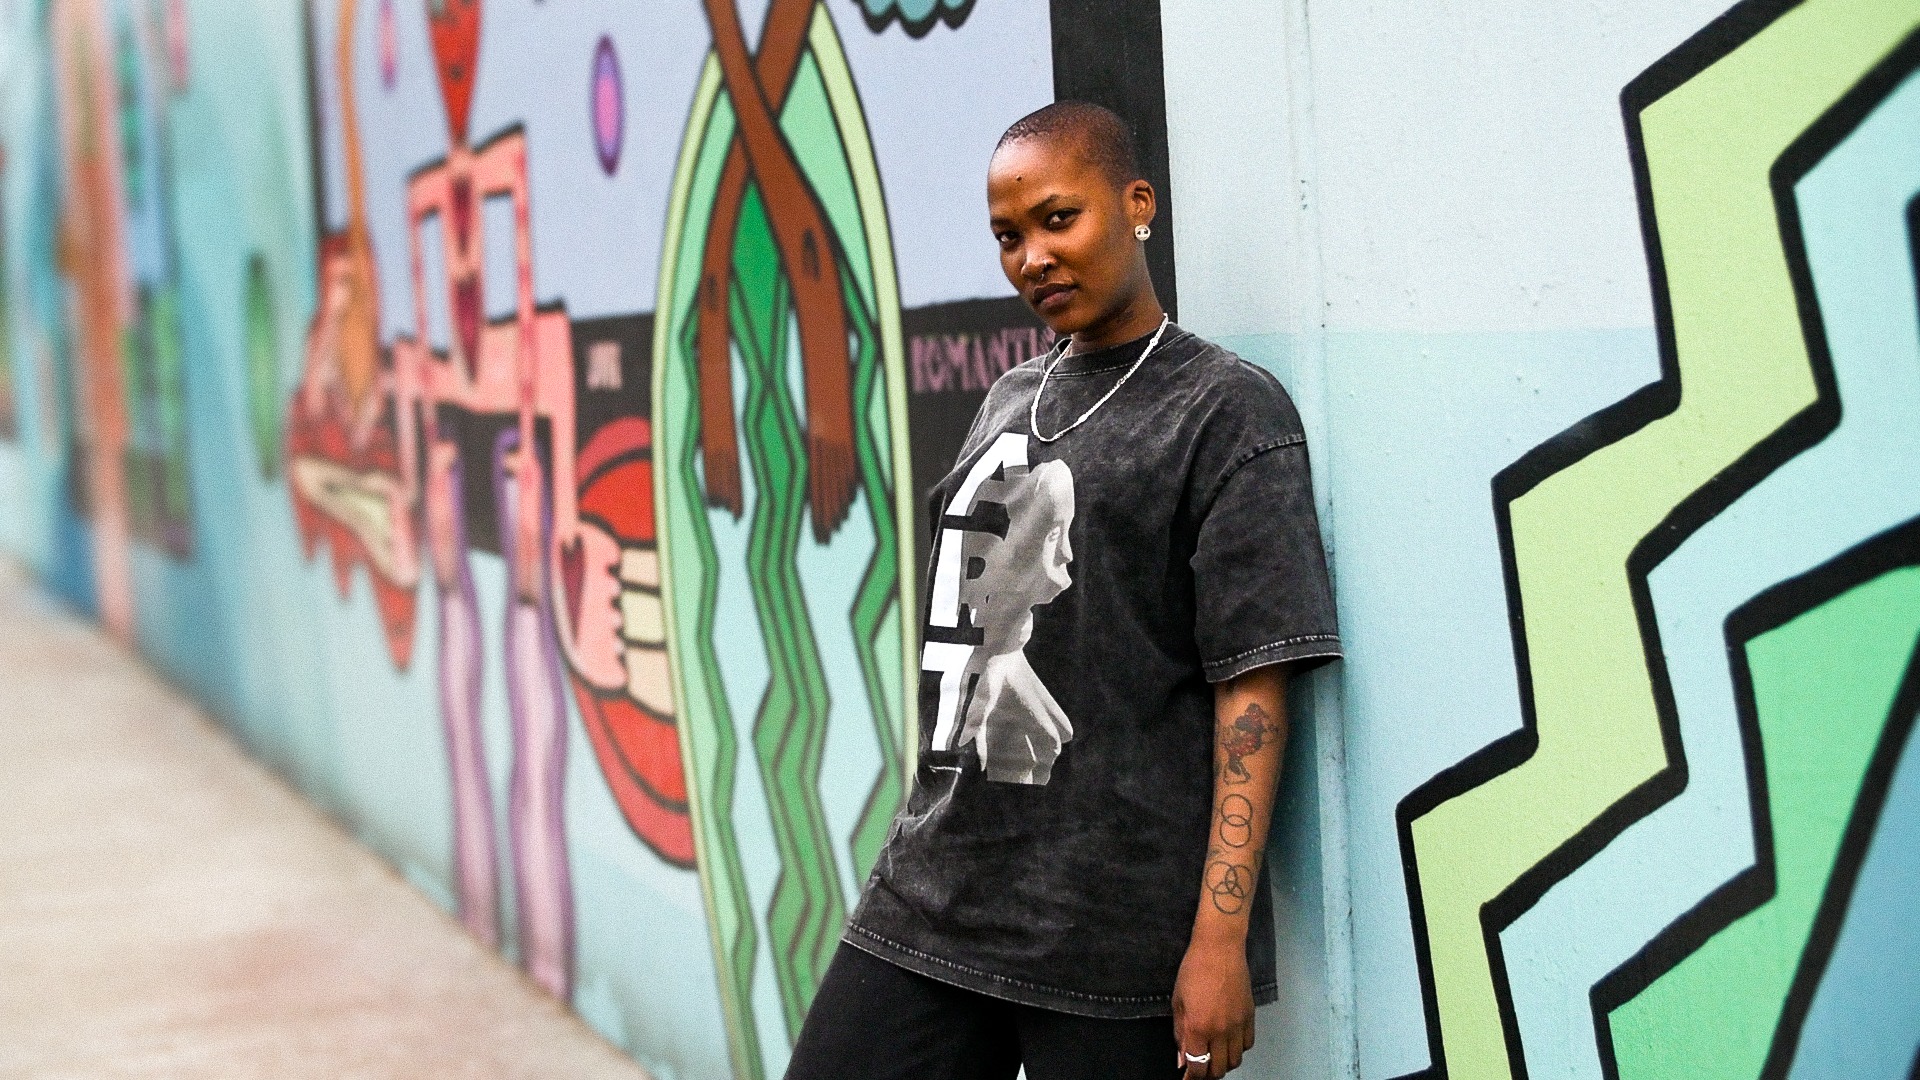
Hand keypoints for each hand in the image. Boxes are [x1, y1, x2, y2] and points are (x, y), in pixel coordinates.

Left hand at [1171, 936, 1253, 1077]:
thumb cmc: (1193, 970)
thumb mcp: (1178, 1002)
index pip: (1197, 1067)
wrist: (1220, 948)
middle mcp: (1220, 1031)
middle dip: (1207, 1074)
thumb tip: (1182, 1058)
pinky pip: (1247, 1044)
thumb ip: (1180, 1033)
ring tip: (1214, 1057)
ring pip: (1235, 1060)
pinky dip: (1238, 1050)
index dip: (1191, 1078)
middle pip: (1218, 1069)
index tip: (1187, 1079)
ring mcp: (1238, 1025)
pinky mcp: (1250, 1016)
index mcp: (1198, 1027)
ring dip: (1223, 1064)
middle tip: (1199, 1069)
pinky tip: (1229, 1043)